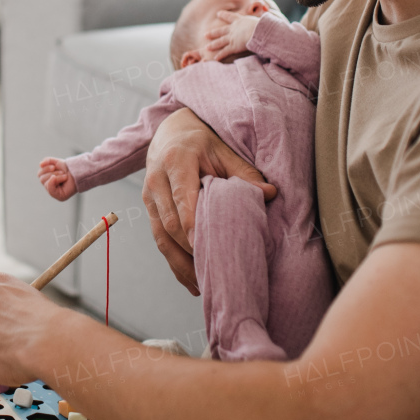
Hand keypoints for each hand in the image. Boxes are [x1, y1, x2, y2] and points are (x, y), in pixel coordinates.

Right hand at [38, 157, 77, 199]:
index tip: (53, 166)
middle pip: (42, 179)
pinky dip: (54, 182)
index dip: (45, 169)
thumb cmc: (68, 169)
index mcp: (47, 179)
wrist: (78, 172)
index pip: (40, 175)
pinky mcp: (59, 197)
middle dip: (51, 173)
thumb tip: (40, 164)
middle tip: (62, 172)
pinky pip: (51, 190)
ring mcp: (54, 193)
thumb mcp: (56, 162)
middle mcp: (50, 187)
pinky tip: (59, 178)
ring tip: (64, 176)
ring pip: (46, 184)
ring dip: (56, 176)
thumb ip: (47, 161)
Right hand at [142, 108, 274, 295]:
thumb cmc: (201, 143)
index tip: (202, 247)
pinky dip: (174, 262)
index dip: (191, 224)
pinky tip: (191, 280)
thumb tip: (271, 194)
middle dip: (188, 251)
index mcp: (176, 162)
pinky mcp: (148, 209)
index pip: (181, 198)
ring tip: (202, 286)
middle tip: (212, 272)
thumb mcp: (223, 151)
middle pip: (170, 222)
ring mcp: (148, 196)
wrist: (169, 134)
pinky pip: (159, 240)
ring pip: (161, 236)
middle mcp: (156, 180)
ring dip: (180, 263)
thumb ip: (244, 173)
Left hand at [204, 10, 261, 61]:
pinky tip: (215, 59)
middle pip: (221, 31)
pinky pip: (225, 52)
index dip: (224, 15)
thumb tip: (268, 12)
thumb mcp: (262, 18)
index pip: (231, 17)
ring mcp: (232, 37)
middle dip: (213, 33)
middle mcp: (234, 29)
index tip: (218, 13)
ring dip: (213, 45)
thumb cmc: (263, 24)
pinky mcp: (233, 46)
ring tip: (206, 47)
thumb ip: (263, 16)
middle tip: (205, 34)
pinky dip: (220, 56)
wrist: (258, 30)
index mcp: (241, 20)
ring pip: (220, 42)